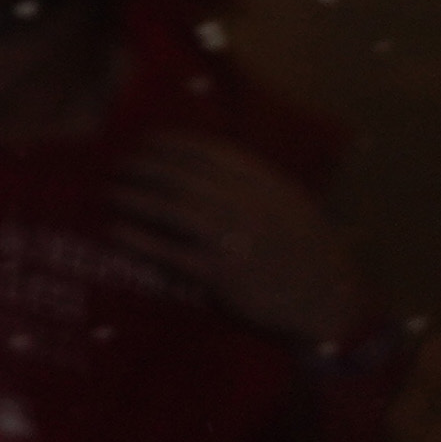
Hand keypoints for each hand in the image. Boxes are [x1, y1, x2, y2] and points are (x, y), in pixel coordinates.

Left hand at [109, 133, 367, 346]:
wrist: (329, 302)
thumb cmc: (312, 255)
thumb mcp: (295, 207)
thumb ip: (259, 186)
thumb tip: (215, 168)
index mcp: (268, 185)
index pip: (212, 153)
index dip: (175, 143)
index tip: (149, 139)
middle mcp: (248, 204)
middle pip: (184, 176)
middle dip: (146, 166)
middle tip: (120, 163)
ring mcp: (234, 237)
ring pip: (172, 208)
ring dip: (136, 197)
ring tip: (111, 191)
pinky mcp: (220, 272)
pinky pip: (169, 252)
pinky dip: (139, 239)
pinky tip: (116, 230)